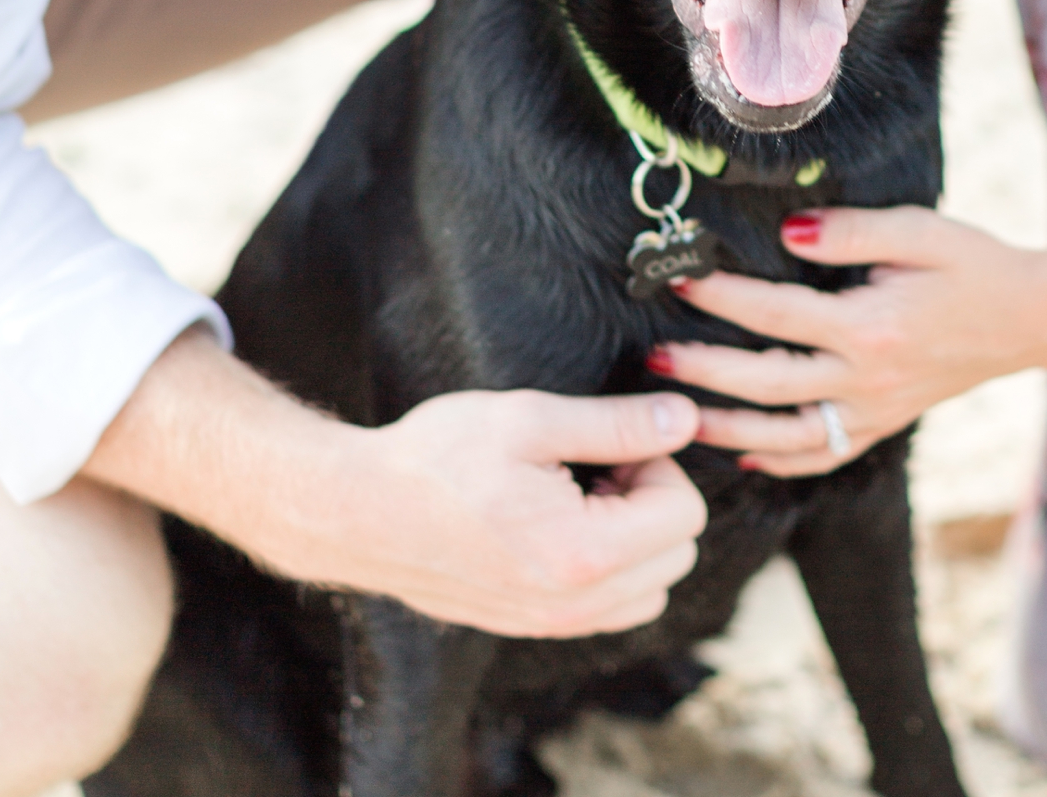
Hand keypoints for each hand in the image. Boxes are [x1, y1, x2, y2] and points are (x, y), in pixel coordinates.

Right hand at [306, 387, 707, 634]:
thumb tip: (685, 419)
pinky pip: (612, 609)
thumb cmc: (438, 458)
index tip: (609, 444)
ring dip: (636, 539)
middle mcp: (575, 605)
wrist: (361, 512)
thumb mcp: (529, 419)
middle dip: (651, 500)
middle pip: (678, 554)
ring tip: (579, 496)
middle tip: (594, 466)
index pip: (685, 514)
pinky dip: (611, 568)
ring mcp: (554, 624)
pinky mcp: (535, 627)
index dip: (657, 462)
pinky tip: (562, 524)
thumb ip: (617, 423)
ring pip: (652, 588)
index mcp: (583, 554)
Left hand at [649, 206, 1046, 476]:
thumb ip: (850, 232)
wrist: (1030, 318)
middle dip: (705, 370)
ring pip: (786, 435)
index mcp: (871, 328)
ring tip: (678, 417)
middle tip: (654, 357)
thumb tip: (788, 229)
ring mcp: (874, 412)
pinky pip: (822, 454)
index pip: (776, 314)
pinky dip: (781, 460)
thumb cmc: (972, 264)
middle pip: (767, 383)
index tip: (679, 277)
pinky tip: (745, 455)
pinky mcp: (883, 425)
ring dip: (727, 428)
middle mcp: (867, 381)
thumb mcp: (917, 230)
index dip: (722, 295)